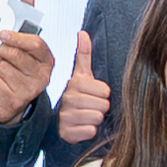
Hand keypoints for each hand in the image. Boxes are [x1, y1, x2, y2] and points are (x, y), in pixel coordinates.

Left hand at [0, 2, 51, 124]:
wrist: (12, 102)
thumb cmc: (17, 70)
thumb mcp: (24, 47)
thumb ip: (26, 22)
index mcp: (46, 60)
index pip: (35, 44)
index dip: (17, 37)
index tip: (2, 33)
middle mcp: (41, 76)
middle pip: (15, 55)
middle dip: (0, 50)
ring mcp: (27, 91)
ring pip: (1, 67)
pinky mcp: (13, 102)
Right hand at [54, 32, 109, 149]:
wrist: (61, 123)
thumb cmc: (78, 99)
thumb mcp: (82, 76)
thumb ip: (84, 55)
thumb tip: (82, 33)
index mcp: (75, 83)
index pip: (105, 90)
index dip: (103, 95)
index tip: (94, 95)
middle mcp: (68, 98)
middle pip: (103, 105)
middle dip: (100, 108)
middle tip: (91, 108)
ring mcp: (66, 116)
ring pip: (97, 118)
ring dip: (95, 120)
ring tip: (86, 118)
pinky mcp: (66, 133)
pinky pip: (89, 131)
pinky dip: (89, 132)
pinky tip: (81, 128)